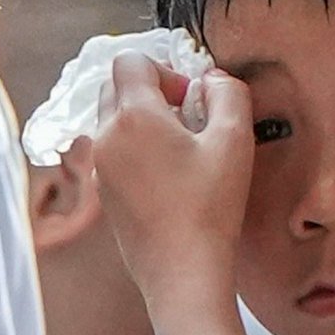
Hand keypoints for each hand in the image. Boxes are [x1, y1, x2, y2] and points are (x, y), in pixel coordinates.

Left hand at [80, 53, 253, 322]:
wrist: (183, 273)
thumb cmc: (210, 208)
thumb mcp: (235, 140)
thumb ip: (228, 92)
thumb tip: (210, 80)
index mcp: (132, 116)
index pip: (130, 61)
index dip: (165, 69)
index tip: (190, 99)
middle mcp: (106, 138)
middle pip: (114, 86)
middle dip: (150, 91)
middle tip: (186, 120)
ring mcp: (99, 168)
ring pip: (112, 120)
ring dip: (142, 121)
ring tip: (180, 151)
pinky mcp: (103, 195)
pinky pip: (113, 153)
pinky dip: (135, 150)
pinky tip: (169, 178)